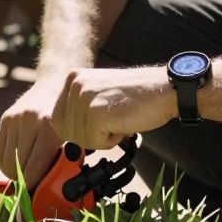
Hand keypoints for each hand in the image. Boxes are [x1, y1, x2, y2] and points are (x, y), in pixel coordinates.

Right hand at [0, 78, 67, 185]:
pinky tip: (14, 165)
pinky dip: (4, 163)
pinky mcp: (5, 118)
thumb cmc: (67, 116)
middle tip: (29, 187)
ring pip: (6, 161)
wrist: (55, 83)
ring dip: (13, 174)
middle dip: (23, 182)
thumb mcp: (70, 137)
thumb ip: (60, 160)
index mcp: (49, 129)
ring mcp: (15, 119)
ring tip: (22, 176)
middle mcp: (29, 122)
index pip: (33, 168)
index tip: (32, 195)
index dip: (32, 186)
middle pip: (18, 166)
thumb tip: (49, 188)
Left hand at [51, 66, 172, 148]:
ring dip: (102, 138)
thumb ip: (79, 107)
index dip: (78, 130)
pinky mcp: (96, 113)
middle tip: (112, 122)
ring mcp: (84, 97)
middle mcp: (75, 84)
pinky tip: (124, 125)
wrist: (164, 90)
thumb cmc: (136, 97)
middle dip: (89, 135)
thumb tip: (64, 133)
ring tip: (119, 120)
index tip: (99, 123)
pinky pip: (95, 143)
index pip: (57, 118)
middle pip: (66, 131)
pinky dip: (111, 142)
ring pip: (80, 139)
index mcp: (73, 78)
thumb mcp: (98, 93)